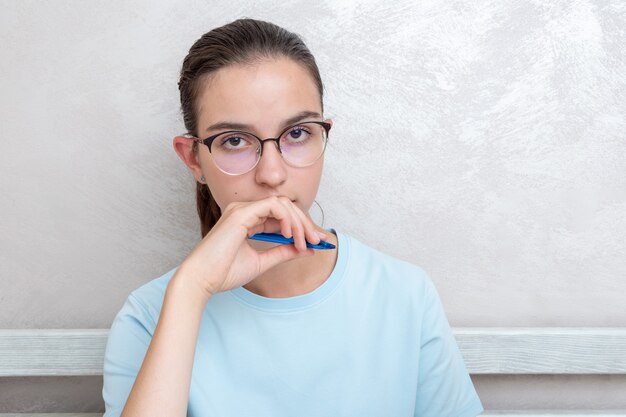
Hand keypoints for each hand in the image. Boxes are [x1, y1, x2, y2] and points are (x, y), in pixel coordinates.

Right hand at [175, 196, 325, 298]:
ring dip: (298, 222)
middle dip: (304, 223)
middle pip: (285, 206)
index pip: (281, 215)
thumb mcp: (262, 262)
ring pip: (282, 203)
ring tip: (302, 242)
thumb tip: (306, 249)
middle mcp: (245, 210)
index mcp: (248, 220)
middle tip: (316, 241)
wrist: (202, 280)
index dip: (301, 227)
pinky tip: (288, 236)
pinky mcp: (242, 213)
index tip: (315, 242)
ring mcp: (242, 209)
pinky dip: (287, 219)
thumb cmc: (224, 273)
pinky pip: (274, 206)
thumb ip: (283, 252)